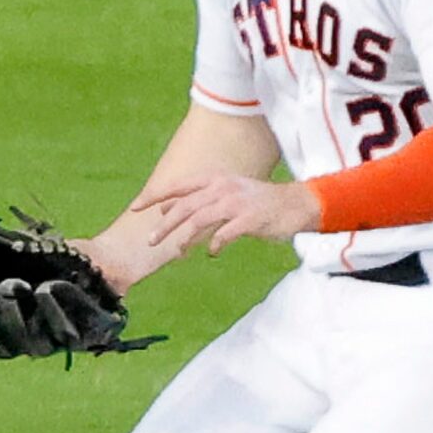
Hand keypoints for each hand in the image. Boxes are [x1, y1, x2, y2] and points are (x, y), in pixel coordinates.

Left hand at [130, 175, 319, 259]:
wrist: (297, 204)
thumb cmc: (257, 202)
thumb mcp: (224, 195)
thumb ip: (196, 201)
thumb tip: (164, 209)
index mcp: (215, 180)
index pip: (178, 186)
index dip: (155, 196)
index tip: (135, 207)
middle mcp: (223, 188)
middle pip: (185, 206)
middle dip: (164, 225)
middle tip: (150, 241)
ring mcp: (237, 202)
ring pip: (200, 219)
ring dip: (184, 238)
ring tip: (177, 253)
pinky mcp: (250, 218)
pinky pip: (224, 233)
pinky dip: (214, 244)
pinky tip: (211, 252)